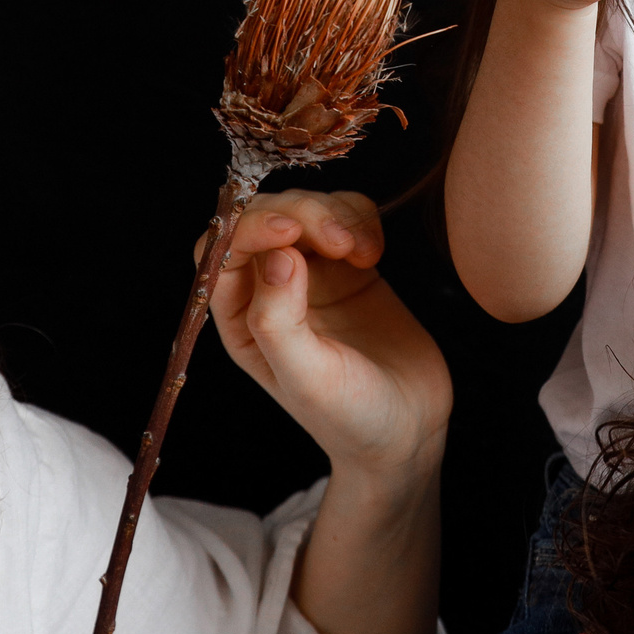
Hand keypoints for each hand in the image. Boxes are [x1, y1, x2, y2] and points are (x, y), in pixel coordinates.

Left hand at [205, 190, 450, 475]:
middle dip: (301, 213)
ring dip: (335, 213)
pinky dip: (361, 217)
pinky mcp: (350, 263)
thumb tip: (275, 255)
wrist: (409, 426)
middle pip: (265, 216)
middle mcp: (269, 289)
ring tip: (364, 253)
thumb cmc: (350, 416)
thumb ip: (279, 320)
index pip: (223, 250)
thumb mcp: (308, 378)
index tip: (290, 230)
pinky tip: (374, 253)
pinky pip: (345, 213)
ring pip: (306, 207)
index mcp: (241, 318)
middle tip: (340, 242)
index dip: (249, 227)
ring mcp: (311, 272)